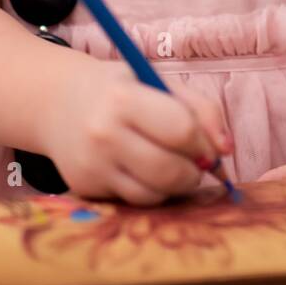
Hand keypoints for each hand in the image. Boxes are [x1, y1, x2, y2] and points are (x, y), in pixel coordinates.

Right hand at [41, 56, 233, 205]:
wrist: (58, 103)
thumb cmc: (121, 89)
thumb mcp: (159, 82)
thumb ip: (201, 110)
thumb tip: (226, 150)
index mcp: (124, 98)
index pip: (181, 130)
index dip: (204, 143)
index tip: (208, 145)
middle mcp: (103, 134)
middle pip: (169, 171)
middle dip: (194, 172)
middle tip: (195, 163)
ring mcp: (92, 165)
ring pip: (153, 194)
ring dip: (175, 186)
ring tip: (171, 166)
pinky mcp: (86, 188)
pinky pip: (134, 202)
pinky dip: (151, 192)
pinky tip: (146, 172)